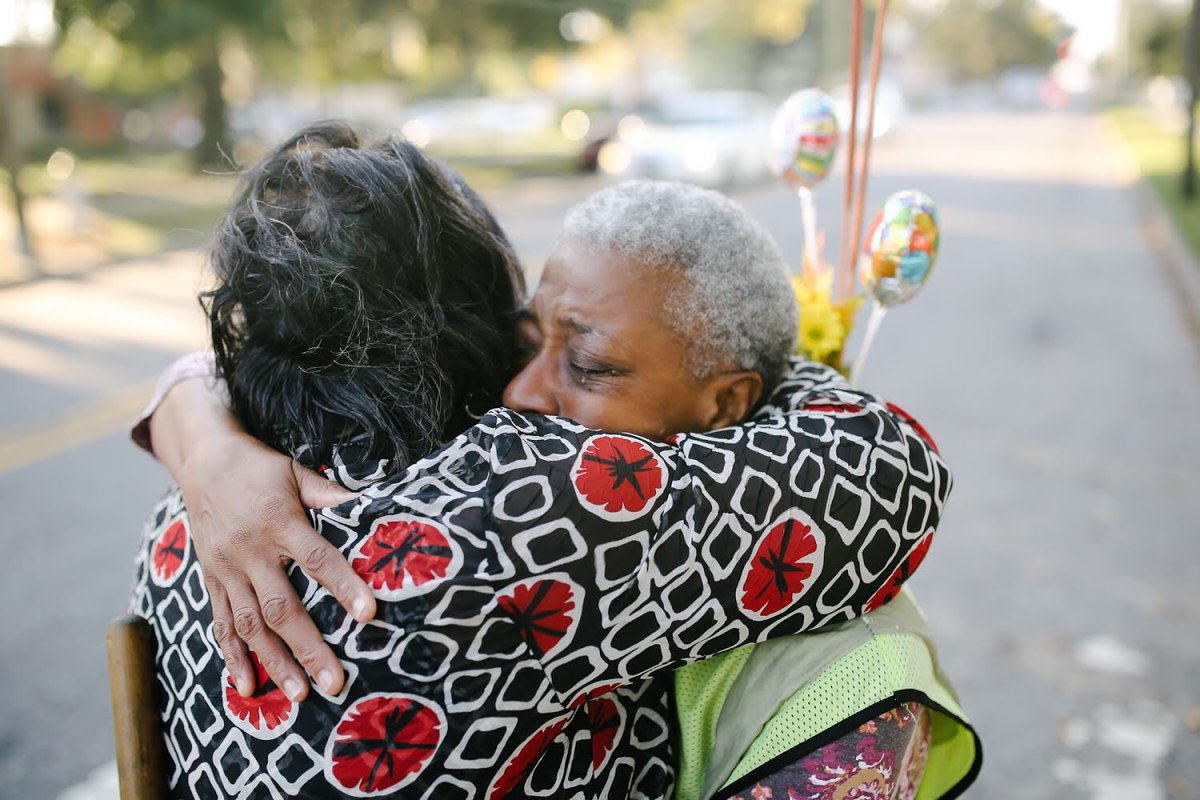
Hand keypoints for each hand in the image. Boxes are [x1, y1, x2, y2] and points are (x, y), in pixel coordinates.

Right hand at [149, 377, 373, 699]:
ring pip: (251, 624)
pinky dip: (233, 656)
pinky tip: (247, 686)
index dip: (344, 586)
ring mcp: (227, 568)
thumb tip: (374, 506)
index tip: (368, 614)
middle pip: (283, 606)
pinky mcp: (210, 578)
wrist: (202, 460)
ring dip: (275, 662)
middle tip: (335, 682)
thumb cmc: (259, 467)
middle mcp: (251, 551)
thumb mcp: (297, 472)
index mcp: (280, 521)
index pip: (317, 559)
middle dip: (310, 648)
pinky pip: (220, 622)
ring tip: (299, 695)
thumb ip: (331, 495)